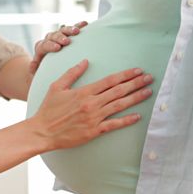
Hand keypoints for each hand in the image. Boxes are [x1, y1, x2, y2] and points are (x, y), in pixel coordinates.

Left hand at [29, 21, 87, 75]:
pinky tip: (85, 24)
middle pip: (53, 36)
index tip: (58, 48)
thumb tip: (32, 65)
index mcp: (41, 48)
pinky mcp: (67, 34)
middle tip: (67, 41)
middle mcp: (49, 39)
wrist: (49, 62)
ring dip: (69, 30)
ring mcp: (58, 35)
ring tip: (77, 31)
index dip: (50, 46)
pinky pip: (72, 28)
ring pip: (62, 30)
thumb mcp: (37, 70)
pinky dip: (78, 25)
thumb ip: (34, 69)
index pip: (44, 45)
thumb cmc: (45, 68)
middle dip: (60, 38)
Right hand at [32, 60, 151, 150]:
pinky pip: (114, 125)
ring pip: (119, 105)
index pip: (110, 80)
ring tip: (148, 92)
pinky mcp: (94, 131)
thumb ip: (72, 73)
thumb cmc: (48, 109)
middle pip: (118, 91)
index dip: (125, 75)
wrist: (43, 131)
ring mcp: (94, 118)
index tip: (138, 70)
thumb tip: (85, 61)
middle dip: (136, 83)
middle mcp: (92, 103)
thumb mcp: (57, 86)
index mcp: (84, 92)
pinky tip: (138, 116)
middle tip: (150, 78)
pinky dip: (127, 120)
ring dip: (136, 98)